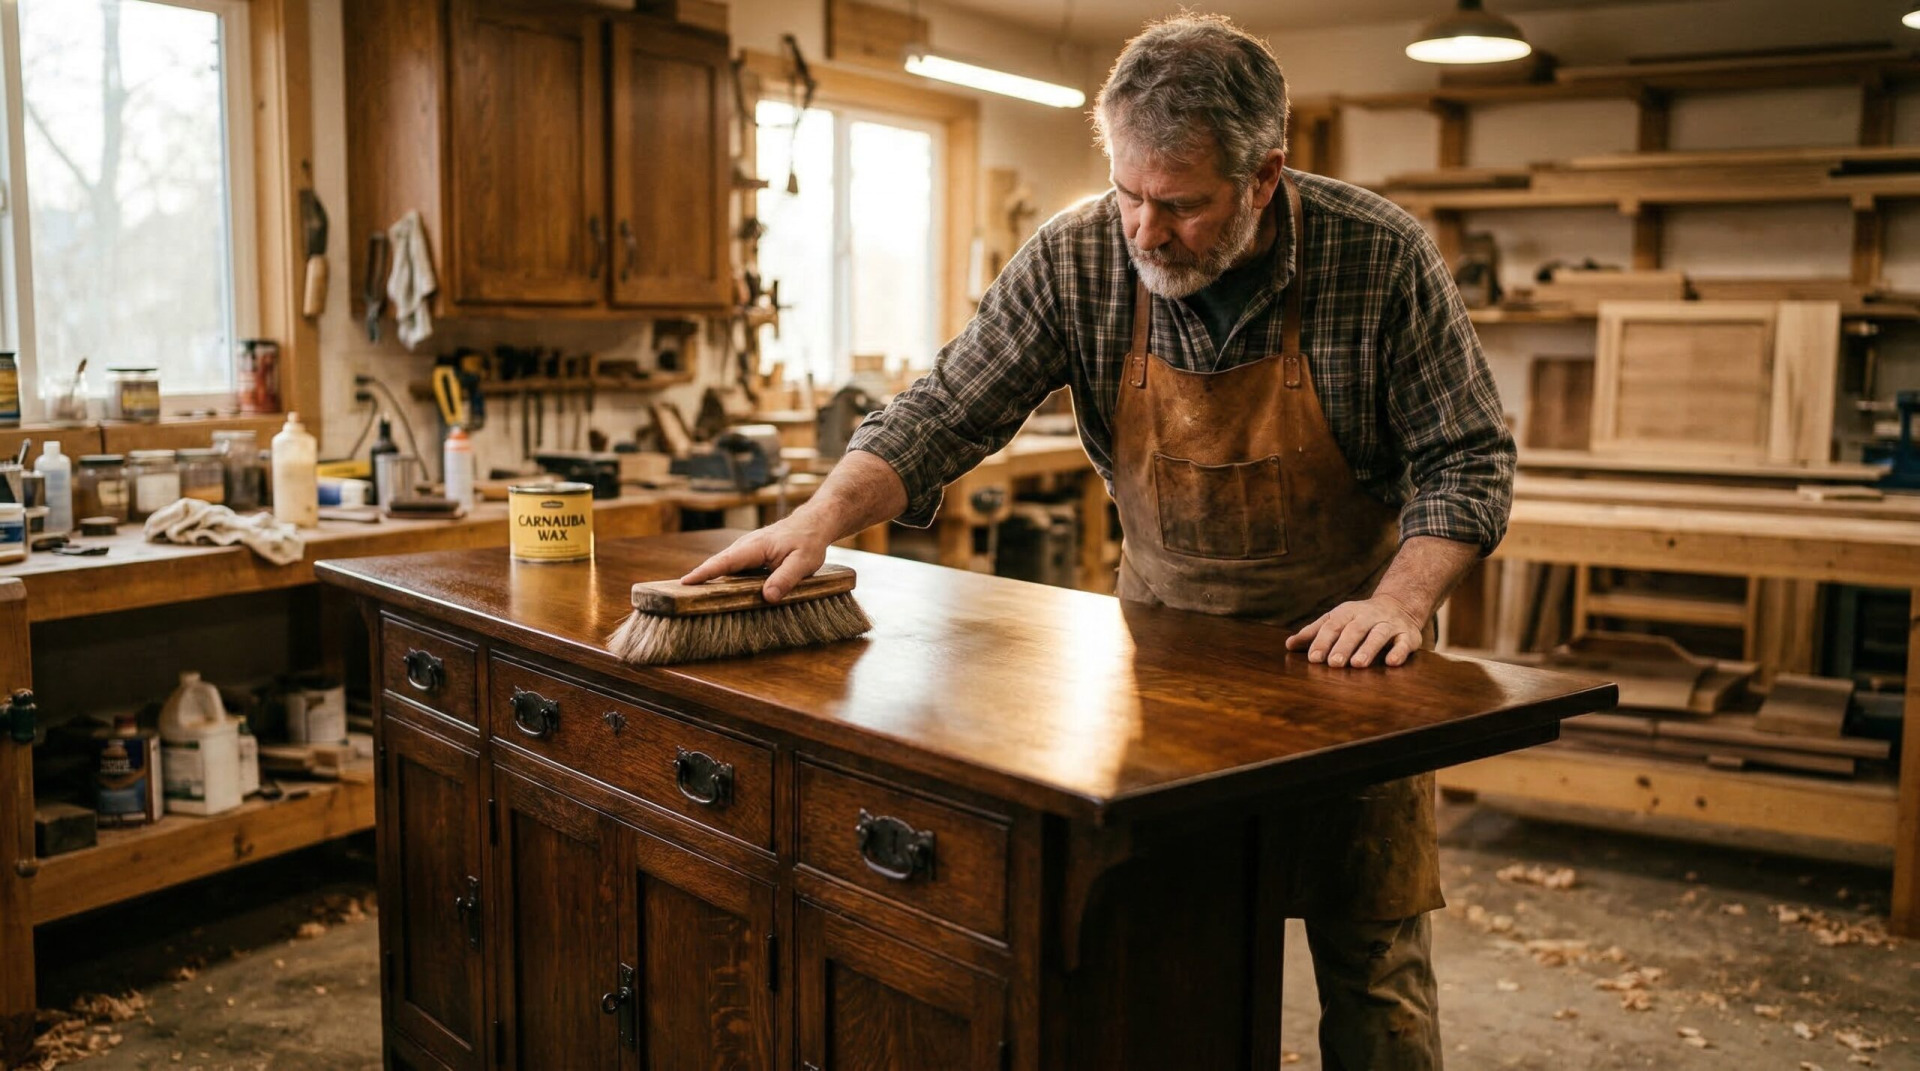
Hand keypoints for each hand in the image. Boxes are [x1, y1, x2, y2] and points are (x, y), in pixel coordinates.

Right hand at [680, 514, 835, 602]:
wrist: (812, 523)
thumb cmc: (808, 541)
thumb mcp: (803, 562)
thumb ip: (785, 579)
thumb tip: (767, 597)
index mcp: (755, 547)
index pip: (725, 562)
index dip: (705, 573)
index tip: (685, 582)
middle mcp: (745, 547)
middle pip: (717, 563)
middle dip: (697, 577)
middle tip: (676, 594)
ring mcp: (746, 550)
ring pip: (723, 565)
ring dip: (706, 577)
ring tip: (688, 596)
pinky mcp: (749, 555)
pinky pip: (731, 567)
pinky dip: (719, 576)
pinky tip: (712, 590)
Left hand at [1284, 594, 1424, 668]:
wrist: (1399, 605)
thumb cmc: (1359, 619)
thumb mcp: (1337, 620)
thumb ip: (1314, 632)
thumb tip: (1288, 645)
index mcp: (1347, 613)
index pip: (1332, 626)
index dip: (1322, 641)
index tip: (1313, 658)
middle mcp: (1368, 616)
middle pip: (1355, 630)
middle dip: (1343, 646)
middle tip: (1333, 664)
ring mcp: (1389, 625)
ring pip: (1378, 635)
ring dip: (1368, 649)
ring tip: (1357, 664)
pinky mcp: (1408, 635)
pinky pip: (1404, 643)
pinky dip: (1399, 652)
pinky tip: (1391, 663)